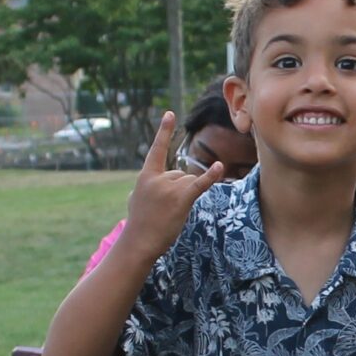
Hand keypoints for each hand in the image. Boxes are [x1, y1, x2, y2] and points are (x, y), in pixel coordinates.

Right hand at [117, 113, 222, 263]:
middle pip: (181, 175)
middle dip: (178, 192)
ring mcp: (169, 188)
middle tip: (164, 210)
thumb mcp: (137, 198)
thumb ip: (148, 186)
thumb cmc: (139, 222)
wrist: (139, 241)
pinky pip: (199, 184)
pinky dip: (210, 175)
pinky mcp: (181, 199)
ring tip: (170, 214)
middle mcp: (158, 178)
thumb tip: (156, 184)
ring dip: (185, 198)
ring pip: (189, 183)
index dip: (164, 132)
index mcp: (146, 176)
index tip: (170, 113)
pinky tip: (219, 166)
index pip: (157, 150)